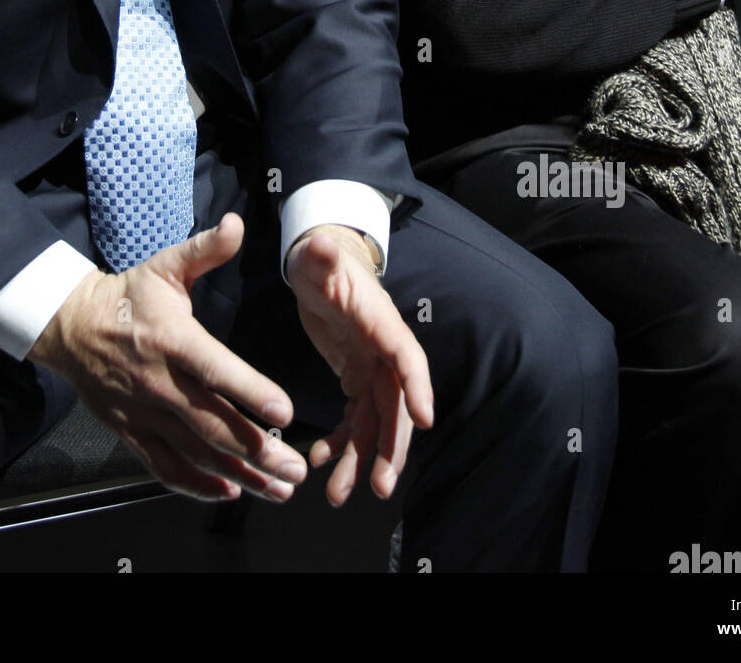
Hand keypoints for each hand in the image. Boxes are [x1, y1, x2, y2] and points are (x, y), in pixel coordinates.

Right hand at [29, 214, 307, 502]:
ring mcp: (144, 413)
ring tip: (277, 489)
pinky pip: (164, 468)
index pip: (215, 369)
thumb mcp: (165, 266)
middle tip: (295, 470)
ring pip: (195, 453)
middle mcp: (159, 382)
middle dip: (257, 451)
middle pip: (211, 424)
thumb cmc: (128, 297)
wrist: (71, 326)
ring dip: (239, 475)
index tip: (285, 414)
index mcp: (172, 339)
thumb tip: (236, 225)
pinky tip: (229, 491)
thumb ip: (205, 250)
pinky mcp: (131, 433)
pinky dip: (196, 485)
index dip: (250, 392)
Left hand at [286, 224, 433, 504]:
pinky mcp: (355, 377)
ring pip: (374, 423)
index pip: (407, 357)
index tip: (424, 421)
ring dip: (362, 460)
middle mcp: (383, 351)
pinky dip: (341, 442)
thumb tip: (319, 244)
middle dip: (390, 447)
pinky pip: (354, 419)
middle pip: (396, 405)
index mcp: (381, 323)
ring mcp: (371, 367)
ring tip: (339, 495)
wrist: (319, 265)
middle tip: (379, 487)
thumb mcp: (316, 256)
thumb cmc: (320, 259)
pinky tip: (322, 460)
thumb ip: (319, 255)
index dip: (417, 387)